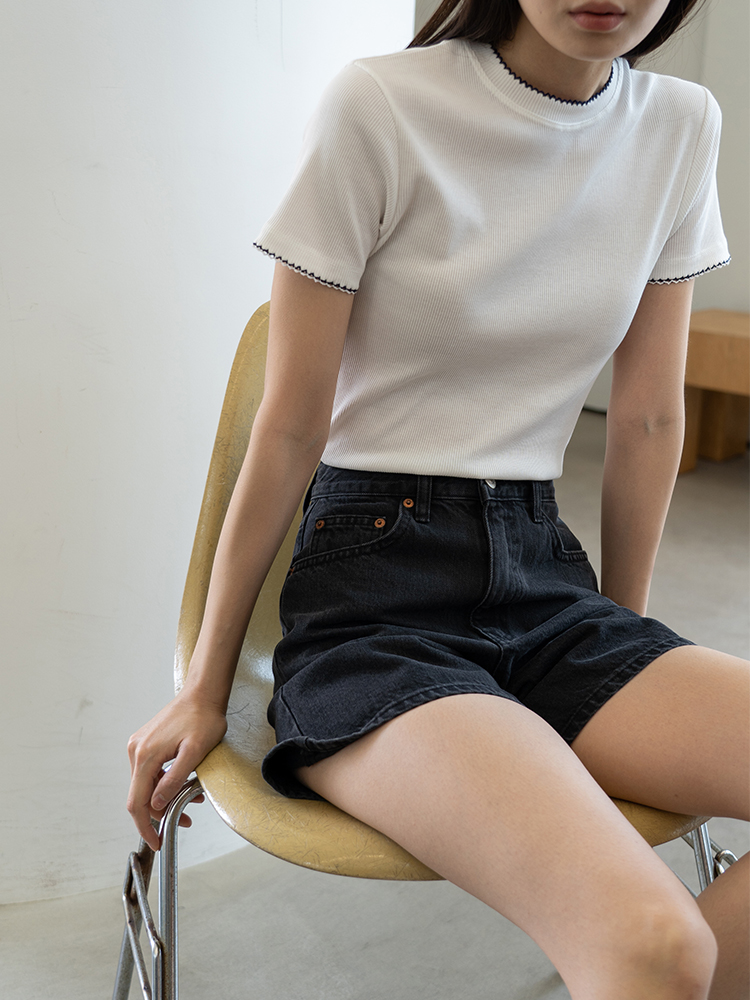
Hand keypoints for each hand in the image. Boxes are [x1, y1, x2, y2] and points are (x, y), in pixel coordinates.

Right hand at [127, 690, 227, 849]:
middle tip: (186, 818)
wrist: (203, 693)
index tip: (157, 841)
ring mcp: (140, 745)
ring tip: (192, 798)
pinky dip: (165, 782)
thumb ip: (174, 780)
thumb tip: (157, 805)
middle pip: (141, 795)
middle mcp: (137, 750)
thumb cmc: (203, 718)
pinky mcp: (147, 742)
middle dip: (162, 812)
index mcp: (145, 755)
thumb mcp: (195, 753)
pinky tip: (184, 783)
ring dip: (166, 796)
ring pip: (147, 784)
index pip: (137, 802)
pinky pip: (151, 771)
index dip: (146, 826)